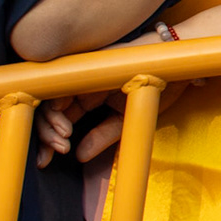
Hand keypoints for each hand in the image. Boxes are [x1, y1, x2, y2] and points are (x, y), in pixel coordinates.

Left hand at [34, 80, 193, 165]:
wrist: (174, 61)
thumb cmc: (156, 85)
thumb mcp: (128, 117)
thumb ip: (104, 135)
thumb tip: (79, 156)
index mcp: (89, 98)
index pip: (61, 119)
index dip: (50, 139)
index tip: (49, 159)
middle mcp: (80, 86)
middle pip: (50, 112)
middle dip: (46, 137)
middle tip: (52, 154)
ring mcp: (81, 73)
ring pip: (49, 100)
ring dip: (49, 125)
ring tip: (62, 143)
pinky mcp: (83, 64)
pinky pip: (58, 84)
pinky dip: (56, 107)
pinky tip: (64, 125)